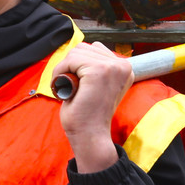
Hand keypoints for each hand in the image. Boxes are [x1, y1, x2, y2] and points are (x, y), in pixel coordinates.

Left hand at [53, 42, 132, 172]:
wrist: (90, 136)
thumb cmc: (89, 114)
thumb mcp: (97, 85)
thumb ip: (97, 68)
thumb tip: (85, 49)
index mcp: (124, 69)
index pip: (95, 50)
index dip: (78, 65)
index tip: (77, 85)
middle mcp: (123, 65)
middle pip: (85, 48)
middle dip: (70, 66)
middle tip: (69, 87)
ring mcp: (112, 67)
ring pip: (76, 52)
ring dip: (65, 68)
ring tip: (67, 88)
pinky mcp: (99, 71)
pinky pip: (71, 59)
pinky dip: (60, 72)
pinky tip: (63, 87)